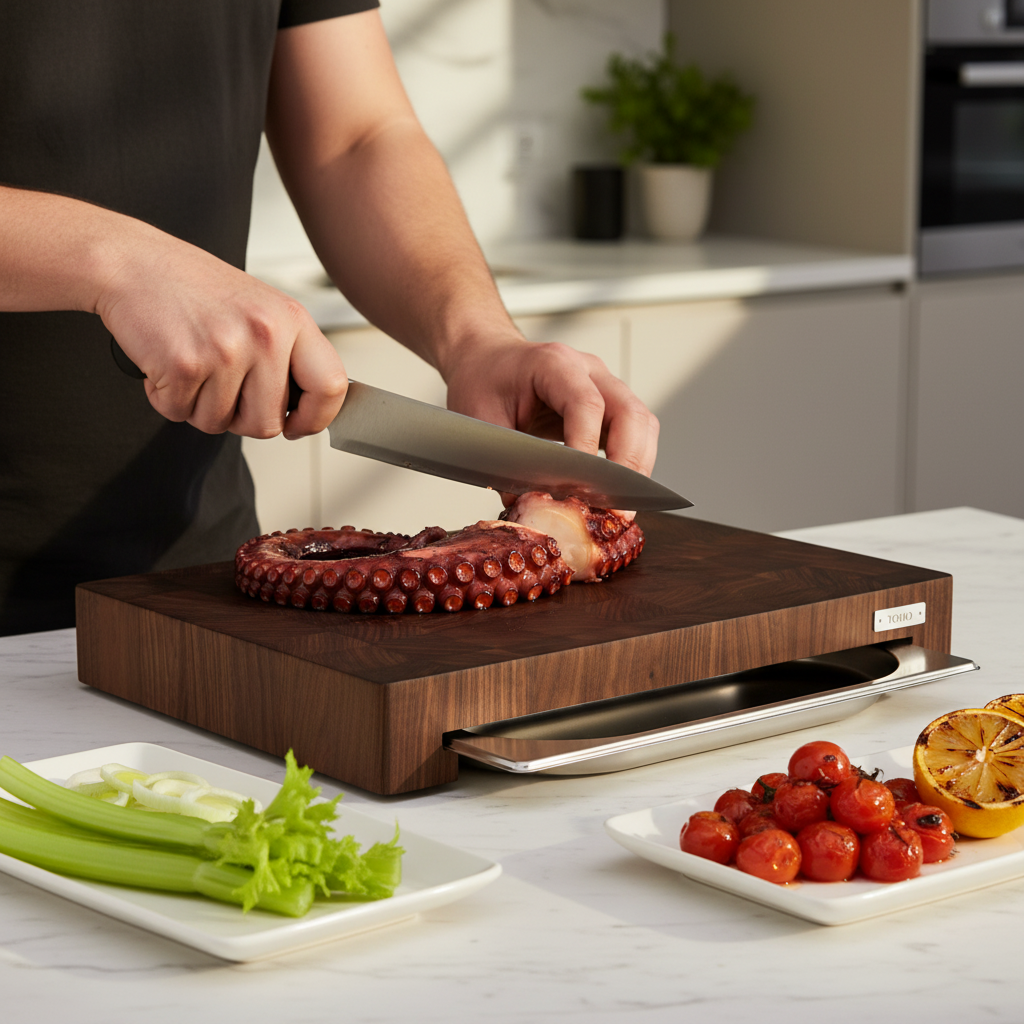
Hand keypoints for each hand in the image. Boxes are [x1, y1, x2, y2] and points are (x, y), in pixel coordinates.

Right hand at [95, 226, 346, 438]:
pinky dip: (167, 398)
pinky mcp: (185, 365)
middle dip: (240, 418)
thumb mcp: (261, 310)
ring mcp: (226, 351)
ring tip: (192, 364)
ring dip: (199, 406)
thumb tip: (309, 410)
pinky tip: (166, 363)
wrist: (132, 262)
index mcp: (292, 319)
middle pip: (268, 423)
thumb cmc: (194, 288)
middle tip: (220, 387)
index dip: (315, 419)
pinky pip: (181, 413)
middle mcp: (265, 334)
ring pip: (220, 423)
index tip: (297, 425)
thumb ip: (289, 355)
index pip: (331, 387)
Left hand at [444, 334, 659, 502]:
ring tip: (619, 506)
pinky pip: (636, 432)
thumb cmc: (483, 381)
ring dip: (637, 467)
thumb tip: (527, 506)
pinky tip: (616, 491)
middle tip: (615, 509)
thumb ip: (504, 460)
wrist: (487, 360)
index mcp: (553, 364)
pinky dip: (633, 463)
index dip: (586, 448)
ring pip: (642, 423)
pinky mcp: (610, 406)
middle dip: (627, 464)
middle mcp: (588, 370)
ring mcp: (605, 385)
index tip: (580, 487)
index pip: (586, 404)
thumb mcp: (480, 420)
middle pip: (630, 412)